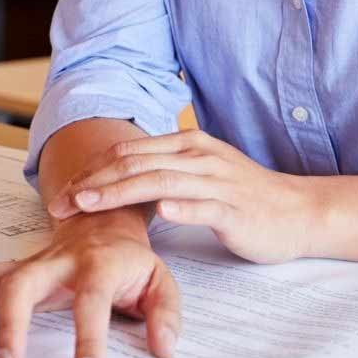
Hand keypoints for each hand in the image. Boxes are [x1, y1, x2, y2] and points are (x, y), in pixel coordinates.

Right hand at [0, 209, 179, 357]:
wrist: (104, 218)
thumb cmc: (131, 262)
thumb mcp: (160, 282)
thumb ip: (165, 314)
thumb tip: (163, 348)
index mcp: (99, 265)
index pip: (92, 301)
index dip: (88, 340)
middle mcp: (57, 260)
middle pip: (24, 283)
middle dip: (11, 326)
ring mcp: (28, 262)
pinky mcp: (10, 269)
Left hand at [47, 129, 320, 264]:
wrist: (297, 211)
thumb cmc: (243, 197)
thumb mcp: (198, 174)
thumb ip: (162, 170)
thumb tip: (117, 176)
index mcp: (187, 145)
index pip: (128, 153)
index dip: (91, 170)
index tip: (62, 191)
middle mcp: (199, 157)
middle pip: (136, 164)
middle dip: (93, 182)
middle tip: (61, 202)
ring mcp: (218, 182)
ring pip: (161, 182)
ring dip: (121, 192)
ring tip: (89, 203)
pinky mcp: (235, 209)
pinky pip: (205, 206)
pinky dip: (182, 207)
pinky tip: (161, 211)